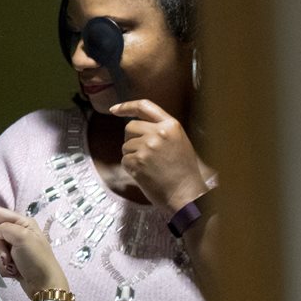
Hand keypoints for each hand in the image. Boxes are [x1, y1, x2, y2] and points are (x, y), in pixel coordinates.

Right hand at [0, 203, 69, 299]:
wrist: (45, 285)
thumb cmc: (37, 259)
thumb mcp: (22, 238)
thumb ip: (4, 229)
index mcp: (23, 223)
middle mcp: (17, 232)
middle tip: (8, 256)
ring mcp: (14, 246)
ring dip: (1, 258)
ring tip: (13, 265)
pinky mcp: (11, 259)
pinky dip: (3, 265)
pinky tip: (13, 270)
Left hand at [109, 99, 208, 214]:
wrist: (186, 194)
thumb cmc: (183, 171)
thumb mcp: (179, 142)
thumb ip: (161, 131)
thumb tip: (136, 127)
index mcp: (171, 125)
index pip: (145, 106)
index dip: (126, 106)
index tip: (114, 109)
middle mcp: (159, 132)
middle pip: (130, 127)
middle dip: (131, 139)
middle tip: (143, 154)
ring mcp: (147, 147)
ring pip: (125, 145)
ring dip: (131, 155)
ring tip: (149, 166)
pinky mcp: (138, 161)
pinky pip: (124, 160)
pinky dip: (130, 168)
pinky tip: (144, 174)